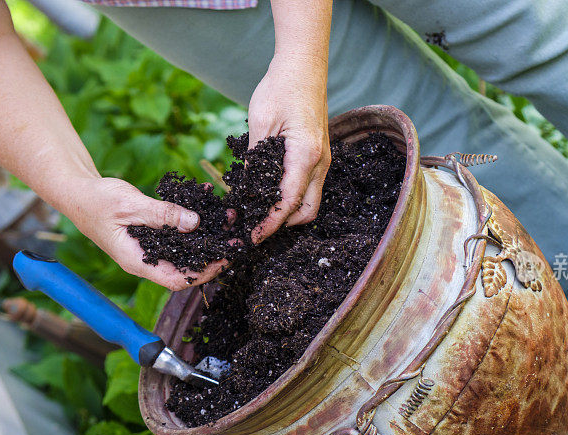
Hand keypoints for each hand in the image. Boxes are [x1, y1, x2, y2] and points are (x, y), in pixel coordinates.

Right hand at [65, 177, 227, 290]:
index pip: (176, 280)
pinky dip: (194, 220)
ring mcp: (150, 247)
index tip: (224, 260)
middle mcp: (147, 258)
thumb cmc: (96, 201)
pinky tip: (208, 203)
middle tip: (235, 238)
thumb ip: (161, 215)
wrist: (77, 191)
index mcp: (137, 261)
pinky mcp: (153, 233)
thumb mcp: (130, 205)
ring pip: (185, 248)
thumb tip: (193, 223)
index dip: (202, 274)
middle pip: (185, 266)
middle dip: (212, 254)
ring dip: (207, 235)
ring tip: (228, 219)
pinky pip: (178, 230)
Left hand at [248, 51, 329, 242]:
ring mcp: (322, 160)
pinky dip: (291, 198)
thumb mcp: (259, 124)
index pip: (288, 203)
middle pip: (306, 211)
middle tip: (253, 227)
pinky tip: (269, 194)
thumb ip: (255, 160)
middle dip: (281, 225)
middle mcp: (320, 162)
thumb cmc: (280, 88)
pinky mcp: (318, 155)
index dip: (269, 224)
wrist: (303, 66)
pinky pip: (308, 187)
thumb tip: (245, 192)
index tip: (252, 236)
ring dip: (287, 213)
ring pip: (309, 202)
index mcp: (306, 156)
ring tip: (258, 213)